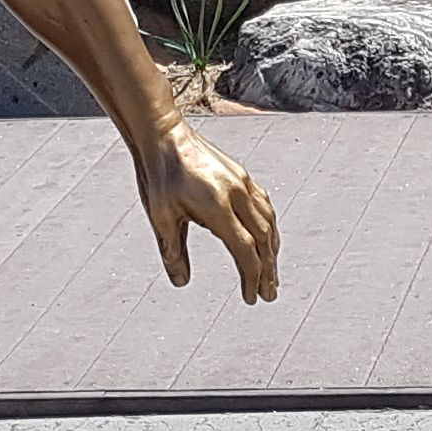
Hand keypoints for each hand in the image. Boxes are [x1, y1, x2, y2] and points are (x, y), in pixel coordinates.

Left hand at [141, 120, 280, 302]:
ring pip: (268, 222)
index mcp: (217, 206)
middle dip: (268, 270)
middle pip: (263, 239)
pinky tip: (268, 238)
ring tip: (271, 272)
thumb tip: (181, 282)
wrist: (163, 133)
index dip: (252, 276)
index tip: (252, 297)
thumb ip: (173, 251)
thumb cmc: (158, 175)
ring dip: (272, 250)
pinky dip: (270, 226)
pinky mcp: (241, 175)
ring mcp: (242, 182)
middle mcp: (237, 193)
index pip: (245, 250)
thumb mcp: (160, 217)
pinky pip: (264, 205)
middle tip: (270, 295)